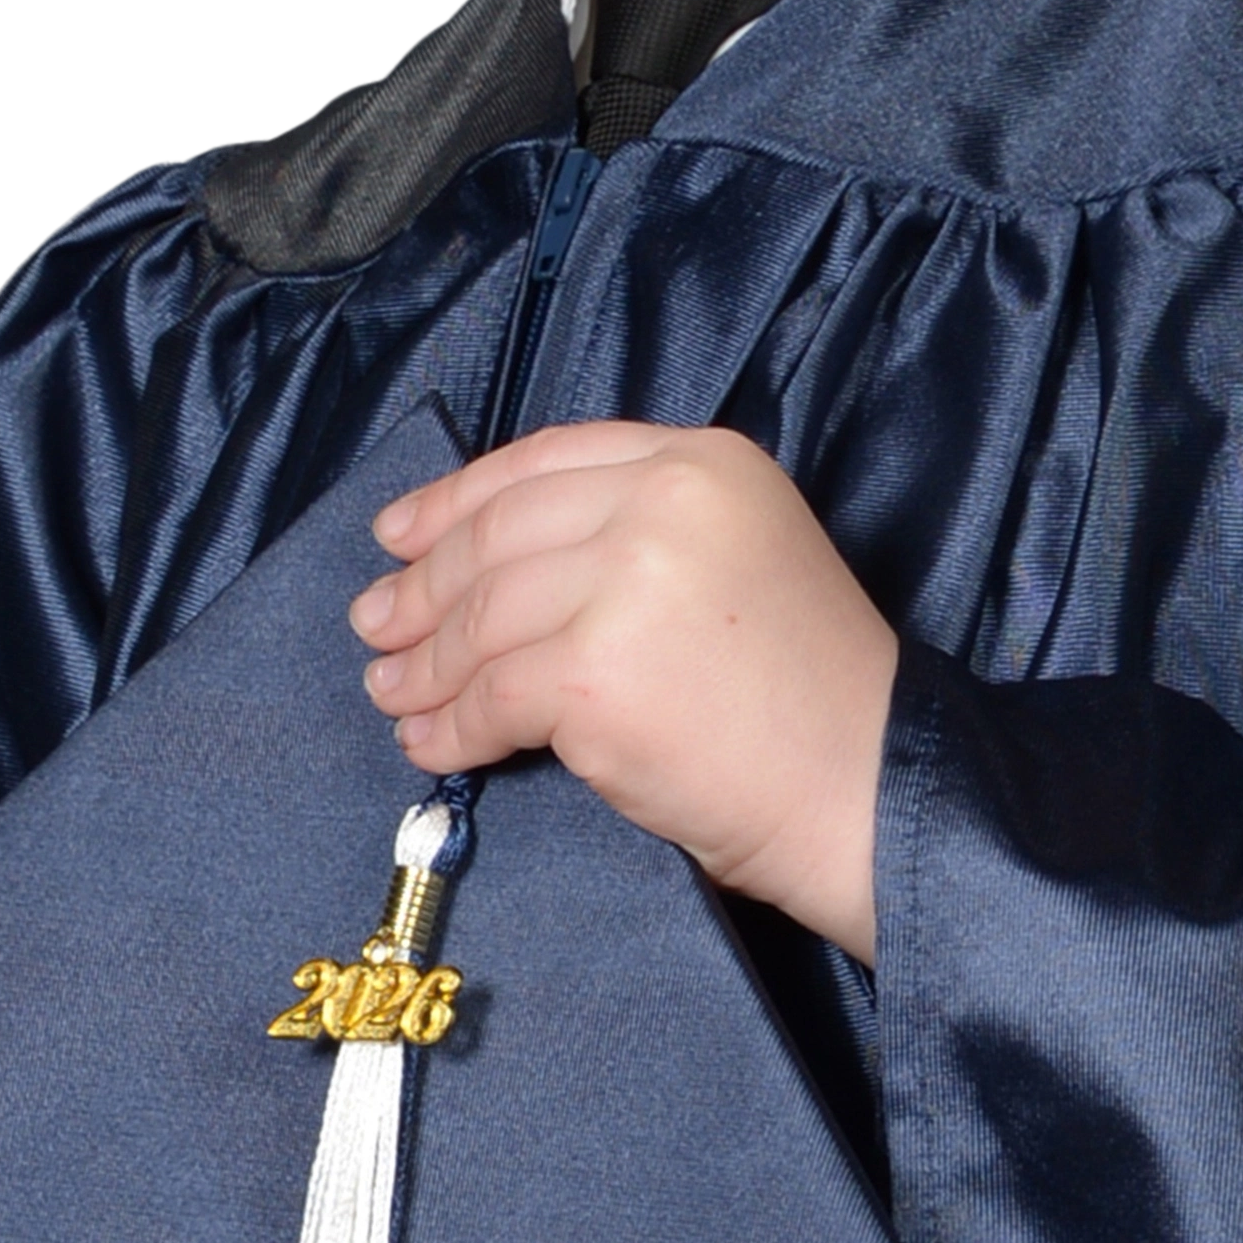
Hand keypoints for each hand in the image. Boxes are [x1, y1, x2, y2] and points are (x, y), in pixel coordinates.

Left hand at [351, 422, 899, 964]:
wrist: (868, 783)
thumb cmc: (808, 689)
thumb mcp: (741, 551)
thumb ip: (640, 529)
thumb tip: (494, 561)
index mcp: (703, 458)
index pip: (545, 460)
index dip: (457, 497)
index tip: (399, 531)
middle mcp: (664, 500)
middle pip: (501, 534)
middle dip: (423, 583)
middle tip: (375, 623)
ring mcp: (628, 583)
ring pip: (484, 616)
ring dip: (424, 661)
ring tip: (392, 691)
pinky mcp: (597, 675)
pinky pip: (490, 697)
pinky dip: (449, 725)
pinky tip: (433, 744)